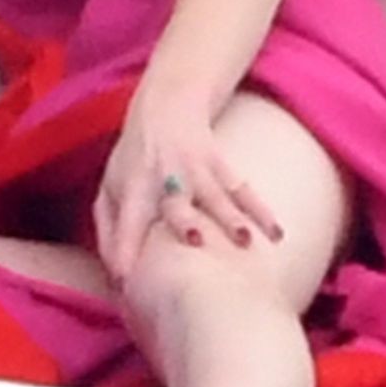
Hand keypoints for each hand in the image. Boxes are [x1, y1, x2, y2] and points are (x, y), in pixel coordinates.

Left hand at [93, 81, 282, 284]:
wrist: (166, 105)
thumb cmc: (135, 159)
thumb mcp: (110, 188)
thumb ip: (108, 232)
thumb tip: (113, 279)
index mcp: (134, 186)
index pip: (127, 221)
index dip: (125, 248)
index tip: (124, 281)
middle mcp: (165, 176)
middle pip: (176, 202)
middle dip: (185, 221)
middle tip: (194, 242)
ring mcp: (195, 169)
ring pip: (216, 195)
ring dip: (230, 217)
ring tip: (245, 241)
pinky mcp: (220, 163)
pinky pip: (243, 189)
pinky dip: (261, 210)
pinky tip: (277, 234)